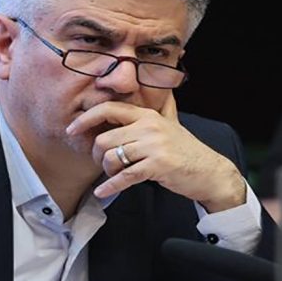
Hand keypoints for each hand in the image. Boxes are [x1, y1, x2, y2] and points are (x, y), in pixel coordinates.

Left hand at [66, 94, 245, 212]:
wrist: (209, 171)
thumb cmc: (186, 150)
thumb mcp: (172, 123)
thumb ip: (163, 107)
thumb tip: (165, 88)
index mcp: (147, 115)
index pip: (109, 109)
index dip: (86, 118)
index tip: (72, 129)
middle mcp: (148, 126)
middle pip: (104, 138)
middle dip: (97, 155)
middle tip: (101, 165)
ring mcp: (153, 145)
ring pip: (112, 156)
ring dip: (106, 171)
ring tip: (112, 176)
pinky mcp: (157, 165)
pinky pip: (125, 176)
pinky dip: (110, 186)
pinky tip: (103, 192)